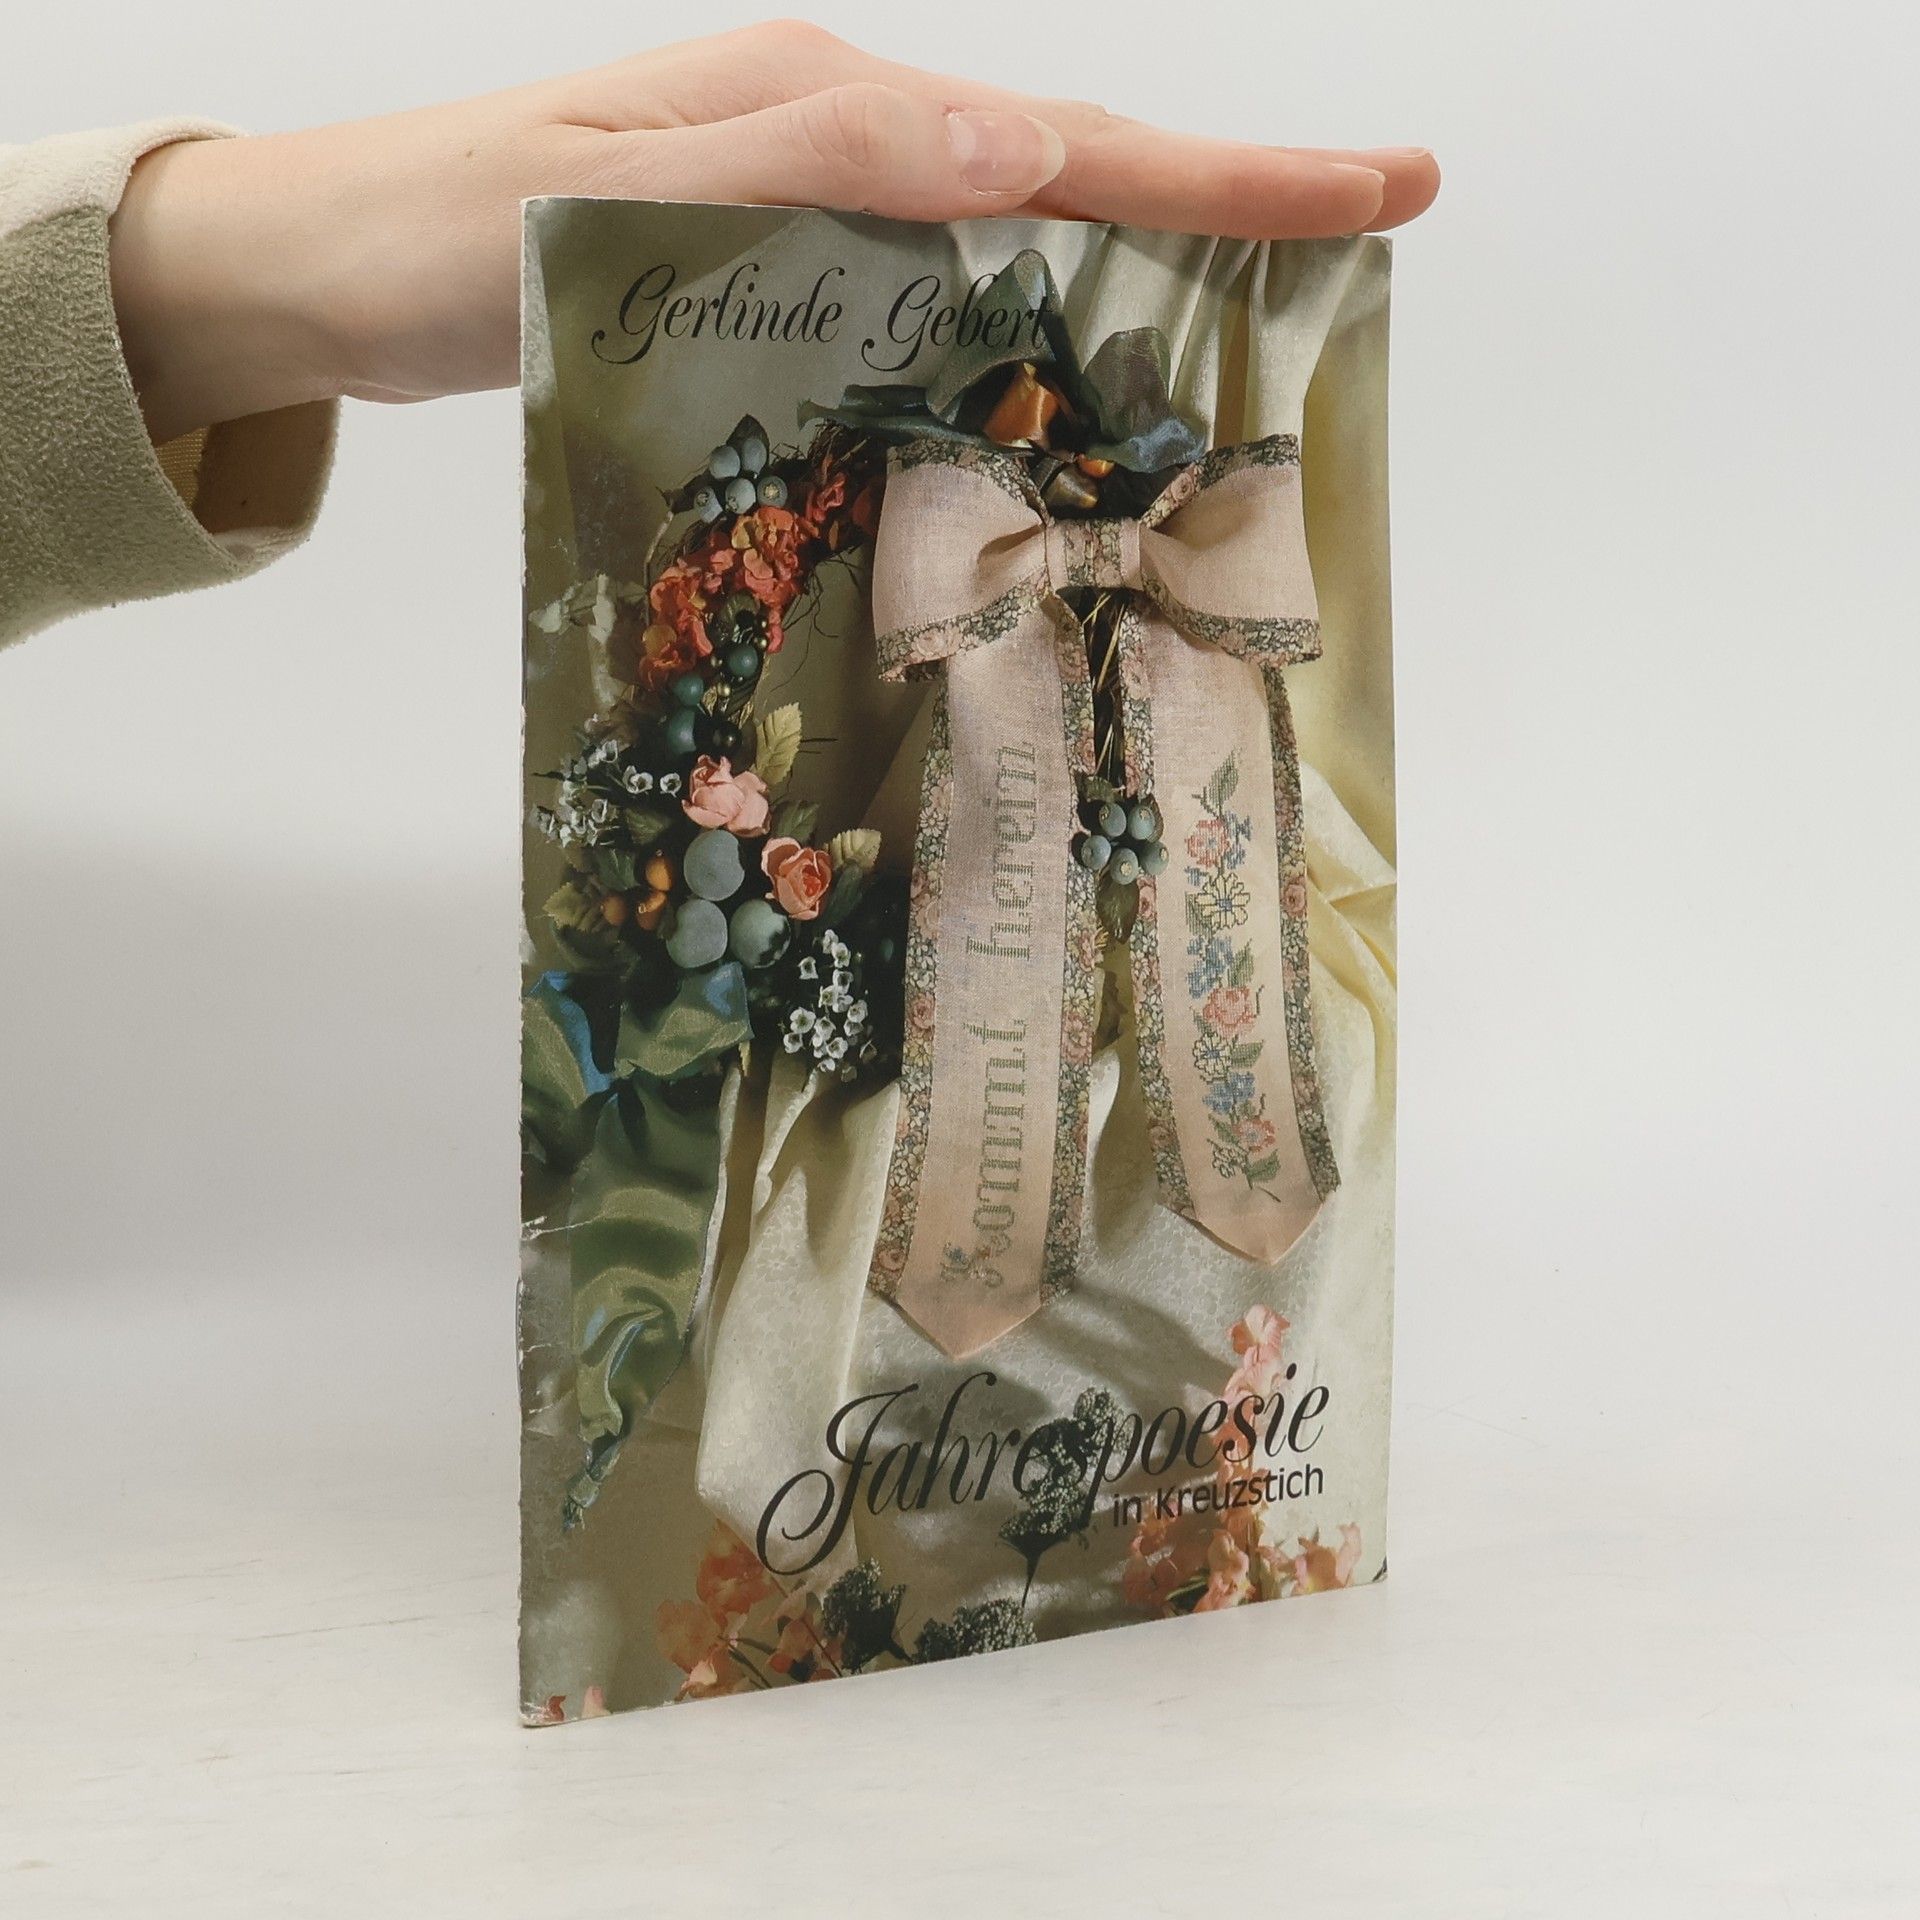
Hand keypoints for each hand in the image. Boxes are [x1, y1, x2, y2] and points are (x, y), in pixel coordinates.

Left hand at [109, 21, 1438, 443]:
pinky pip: (935, 299)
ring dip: (1145, 269)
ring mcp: (809, 214)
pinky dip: (1023, 330)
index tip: (1379, 182)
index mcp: (822, 107)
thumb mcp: (619, 190)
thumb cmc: (442, 233)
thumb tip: (1021, 150)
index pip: (1064, 138)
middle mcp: (836, 148)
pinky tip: (1063, 378)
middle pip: (1071, 171)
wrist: (324, 273)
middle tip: (1376, 225)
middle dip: (1229, 203)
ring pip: (1015, 240)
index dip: (1228, 172)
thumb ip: (816, 165)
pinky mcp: (775, 279)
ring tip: (1270, 312)